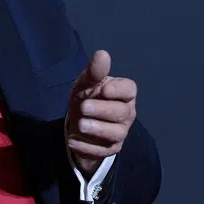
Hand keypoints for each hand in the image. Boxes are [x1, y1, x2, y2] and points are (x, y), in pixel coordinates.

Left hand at [66, 50, 136, 177]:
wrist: (79, 122)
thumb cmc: (87, 97)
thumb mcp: (86, 83)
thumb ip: (94, 71)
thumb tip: (102, 53)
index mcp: (123, 93)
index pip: (129, 90)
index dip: (118, 90)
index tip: (103, 89)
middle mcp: (126, 112)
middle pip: (122, 112)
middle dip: (102, 110)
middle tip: (83, 107)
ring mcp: (120, 132)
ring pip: (116, 133)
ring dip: (97, 129)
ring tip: (80, 125)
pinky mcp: (111, 148)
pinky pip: (103, 150)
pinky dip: (87, 146)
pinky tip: (73, 140)